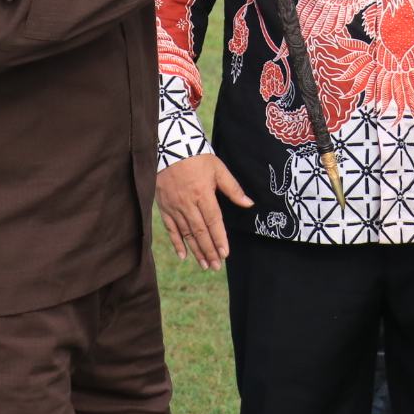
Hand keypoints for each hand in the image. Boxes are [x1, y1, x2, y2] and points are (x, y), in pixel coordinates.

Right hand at [157, 153, 252, 269]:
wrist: (170, 147)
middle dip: (209, 251)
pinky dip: (177, 243)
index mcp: (203, 194)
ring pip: (186, 233)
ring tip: (204, 265)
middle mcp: (188, 203)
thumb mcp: (218, 169)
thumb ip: (233, 189)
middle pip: (200, 232)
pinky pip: (171, 228)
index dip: (219, 239)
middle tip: (216, 266)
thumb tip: (249, 203)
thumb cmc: (197, 157)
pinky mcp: (164, 207)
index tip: (225, 254)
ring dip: (196, 250)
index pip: (213, 222)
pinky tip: (184, 256)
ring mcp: (174, 206)